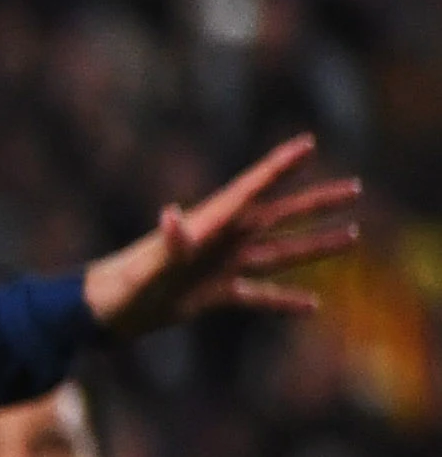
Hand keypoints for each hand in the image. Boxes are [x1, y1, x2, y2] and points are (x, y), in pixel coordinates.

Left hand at [84, 136, 366, 335]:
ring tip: (353, 235)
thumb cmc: (122, 284)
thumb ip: (167, 242)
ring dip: (315, 245)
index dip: (279, 166)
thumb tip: (172, 214)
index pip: (251, 188)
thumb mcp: (148, 264)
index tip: (307, 143)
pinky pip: (258, 295)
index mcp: (210, 225)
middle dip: (316, 202)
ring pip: (280, 252)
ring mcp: (221, 266)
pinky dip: (284, 300)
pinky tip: (312, 305)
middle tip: (354, 187)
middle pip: (279, 215)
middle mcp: (221, 241)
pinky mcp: (214, 294)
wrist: (102, 313)